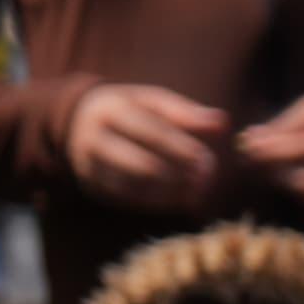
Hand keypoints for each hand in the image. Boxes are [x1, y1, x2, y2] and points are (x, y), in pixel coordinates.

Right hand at [64, 82, 230, 215]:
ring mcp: (89, 165)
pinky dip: (158, 202)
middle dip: (178, 174)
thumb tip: (222, 122)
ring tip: (199, 191)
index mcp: (111, 110)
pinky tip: (182, 199)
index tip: (206, 158)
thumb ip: (187, 113)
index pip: (149, 131)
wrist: (81, 121)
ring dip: (171, 192)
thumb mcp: (154, 102)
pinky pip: (128, 199)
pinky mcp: (93, 185)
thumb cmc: (132, 110)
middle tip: (207, 179)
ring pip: (134, 186)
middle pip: (140, 163)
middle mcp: (94, 138)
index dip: (180, 147)